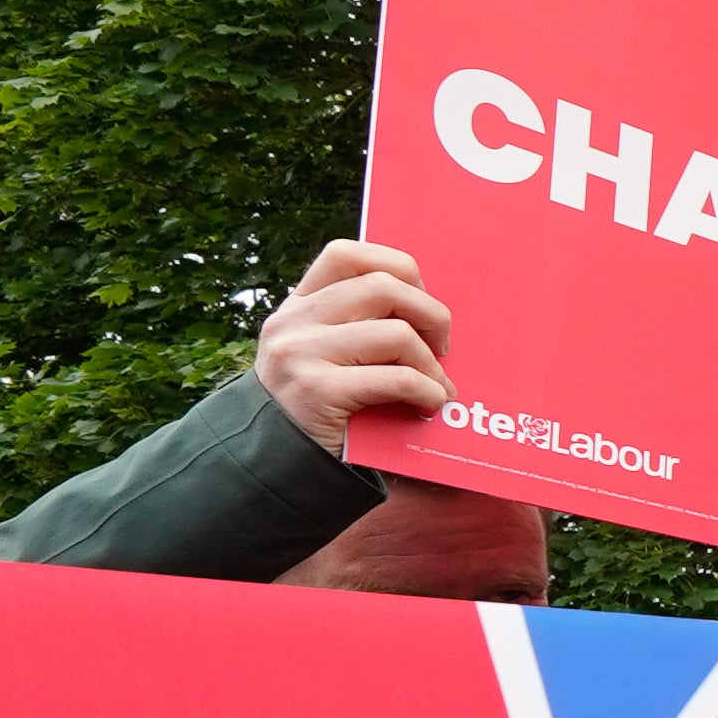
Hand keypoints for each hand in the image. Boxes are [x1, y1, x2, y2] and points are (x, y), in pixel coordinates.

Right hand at [254, 238, 452, 448]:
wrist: (274, 462)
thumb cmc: (319, 408)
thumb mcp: (324, 355)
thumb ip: (357, 326)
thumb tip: (428, 309)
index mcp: (299, 305)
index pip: (348, 255)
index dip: (397, 267)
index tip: (420, 299)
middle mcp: (295, 322)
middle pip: (384, 287)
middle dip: (430, 314)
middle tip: (443, 345)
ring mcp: (301, 354)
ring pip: (396, 334)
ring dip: (431, 363)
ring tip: (437, 384)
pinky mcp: (318, 391)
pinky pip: (397, 379)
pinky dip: (427, 392)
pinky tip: (430, 404)